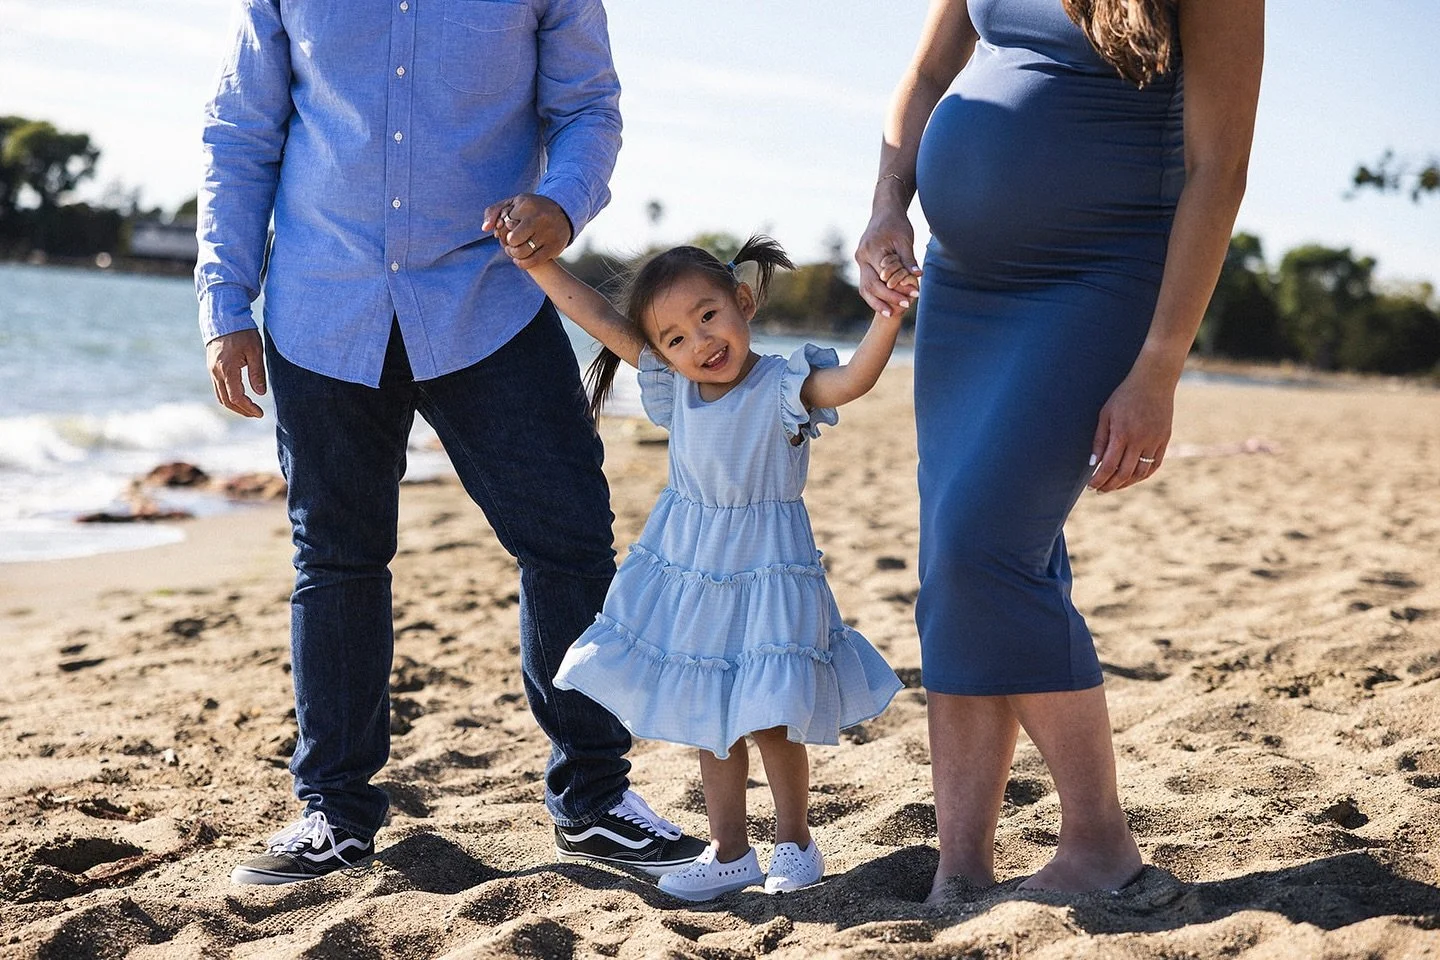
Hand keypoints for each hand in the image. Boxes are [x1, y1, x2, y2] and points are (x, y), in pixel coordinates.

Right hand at [206, 328, 265, 417]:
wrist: (223, 317)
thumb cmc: (242, 332)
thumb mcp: (255, 351)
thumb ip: (257, 373)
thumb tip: (260, 394)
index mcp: (227, 369)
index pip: (236, 397)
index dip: (249, 408)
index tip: (260, 413)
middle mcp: (216, 372)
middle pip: (226, 401)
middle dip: (242, 410)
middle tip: (257, 414)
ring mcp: (211, 370)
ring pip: (220, 396)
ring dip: (234, 405)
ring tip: (250, 408)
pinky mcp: (212, 367)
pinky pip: (218, 388)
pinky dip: (228, 396)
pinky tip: (241, 397)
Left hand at [482, 193, 573, 269]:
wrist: (563, 212)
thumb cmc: (531, 209)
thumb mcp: (513, 203)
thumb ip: (493, 212)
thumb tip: (485, 229)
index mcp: (526, 205)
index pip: (504, 224)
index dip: (501, 230)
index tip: (506, 228)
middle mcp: (538, 218)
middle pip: (512, 239)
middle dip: (508, 243)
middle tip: (510, 242)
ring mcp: (547, 234)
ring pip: (521, 252)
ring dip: (514, 254)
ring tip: (514, 250)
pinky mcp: (553, 247)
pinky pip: (532, 262)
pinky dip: (522, 263)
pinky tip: (519, 259)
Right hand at [854, 208, 921, 317]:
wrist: (884, 211)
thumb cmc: (897, 224)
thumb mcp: (905, 240)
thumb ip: (908, 260)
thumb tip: (917, 275)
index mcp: (872, 250)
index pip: (883, 277)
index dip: (896, 290)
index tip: (912, 297)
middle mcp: (861, 257)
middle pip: (871, 286)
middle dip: (888, 299)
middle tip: (906, 306)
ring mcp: (860, 260)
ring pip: (865, 288)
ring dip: (878, 302)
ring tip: (892, 313)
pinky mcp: (862, 263)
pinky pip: (866, 283)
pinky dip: (875, 295)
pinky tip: (886, 304)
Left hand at [1087, 361, 1175, 492]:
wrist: (1154, 381)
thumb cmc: (1125, 396)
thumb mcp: (1105, 414)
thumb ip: (1099, 440)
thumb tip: (1093, 464)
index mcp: (1122, 434)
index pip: (1108, 466)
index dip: (1099, 480)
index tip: (1091, 486)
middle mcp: (1140, 440)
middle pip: (1124, 474)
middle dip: (1110, 485)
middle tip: (1100, 490)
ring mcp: (1154, 441)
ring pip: (1141, 473)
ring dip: (1126, 483)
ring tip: (1114, 486)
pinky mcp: (1164, 440)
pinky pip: (1155, 465)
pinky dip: (1143, 475)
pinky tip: (1132, 478)